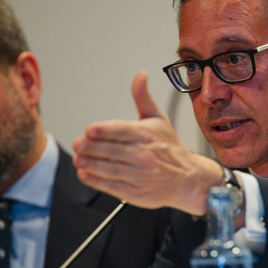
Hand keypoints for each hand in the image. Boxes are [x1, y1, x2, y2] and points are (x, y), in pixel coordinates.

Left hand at [73, 71, 222, 214]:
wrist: (188, 179)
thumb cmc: (170, 148)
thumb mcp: (158, 119)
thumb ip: (143, 98)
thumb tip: (140, 75)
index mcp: (146, 135)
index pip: (122, 131)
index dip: (104, 130)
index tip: (89, 130)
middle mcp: (143, 155)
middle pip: (112, 150)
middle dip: (91, 148)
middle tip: (78, 144)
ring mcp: (139, 175)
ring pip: (110, 169)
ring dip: (91, 164)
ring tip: (78, 159)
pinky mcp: (135, 192)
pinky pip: (112, 186)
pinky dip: (96, 181)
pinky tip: (85, 174)